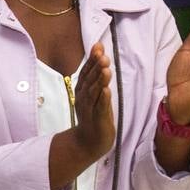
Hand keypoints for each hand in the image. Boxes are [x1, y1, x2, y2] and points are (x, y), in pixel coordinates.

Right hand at [72, 41, 115, 159]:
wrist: (88, 142)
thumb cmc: (94, 115)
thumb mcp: (95, 94)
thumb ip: (97, 76)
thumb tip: (101, 55)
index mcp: (82, 90)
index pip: (87, 72)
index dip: (92, 59)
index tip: (98, 46)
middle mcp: (83, 98)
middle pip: (90, 80)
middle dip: (96, 67)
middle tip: (103, 56)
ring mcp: (90, 109)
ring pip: (94, 93)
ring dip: (99, 81)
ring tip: (106, 69)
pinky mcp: (98, 120)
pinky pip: (100, 109)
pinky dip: (103, 100)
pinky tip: (107, 91)